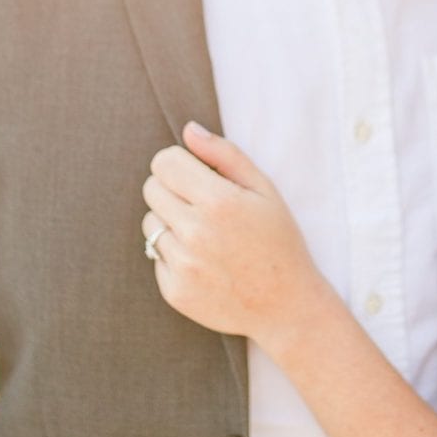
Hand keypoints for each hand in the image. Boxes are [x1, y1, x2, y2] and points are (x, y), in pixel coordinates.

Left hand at [143, 122, 331, 349]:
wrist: (287, 306)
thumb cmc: (279, 241)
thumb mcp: (265, 189)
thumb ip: (225, 154)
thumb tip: (188, 130)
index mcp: (219, 202)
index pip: (164, 163)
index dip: (179, 163)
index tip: (195, 173)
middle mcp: (196, 233)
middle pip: (151, 189)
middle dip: (172, 189)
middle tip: (201, 204)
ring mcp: (183, 266)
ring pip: (150, 223)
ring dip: (171, 222)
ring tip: (204, 235)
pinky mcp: (174, 291)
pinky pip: (155, 256)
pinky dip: (174, 255)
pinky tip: (204, 262)